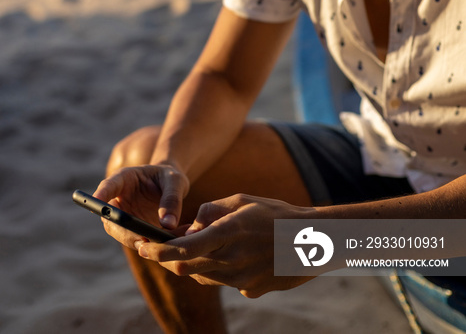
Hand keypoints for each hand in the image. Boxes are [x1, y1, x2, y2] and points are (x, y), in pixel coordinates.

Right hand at [93, 163, 189, 247]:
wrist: (172, 188)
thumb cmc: (170, 178)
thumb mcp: (175, 182)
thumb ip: (172, 199)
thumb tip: (167, 225)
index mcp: (125, 179)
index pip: (109, 185)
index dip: (101, 193)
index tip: (96, 200)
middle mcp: (118, 199)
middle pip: (110, 216)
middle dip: (123, 230)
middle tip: (141, 240)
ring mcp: (123, 216)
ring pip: (119, 233)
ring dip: (134, 241)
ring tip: (156, 245)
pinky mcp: (131, 231)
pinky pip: (134, 241)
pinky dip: (147, 246)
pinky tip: (164, 245)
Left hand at [134, 193, 314, 297]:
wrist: (314, 240)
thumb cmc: (276, 213)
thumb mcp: (241, 201)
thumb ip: (210, 211)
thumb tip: (188, 225)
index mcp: (228, 233)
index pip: (182, 248)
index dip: (157, 250)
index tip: (140, 246)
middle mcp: (231, 260)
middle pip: (187, 267)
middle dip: (168, 259)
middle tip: (155, 248)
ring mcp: (241, 279)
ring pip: (203, 276)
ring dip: (194, 264)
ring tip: (198, 247)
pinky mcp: (250, 290)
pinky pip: (224, 282)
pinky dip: (219, 270)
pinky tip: (236, 255)